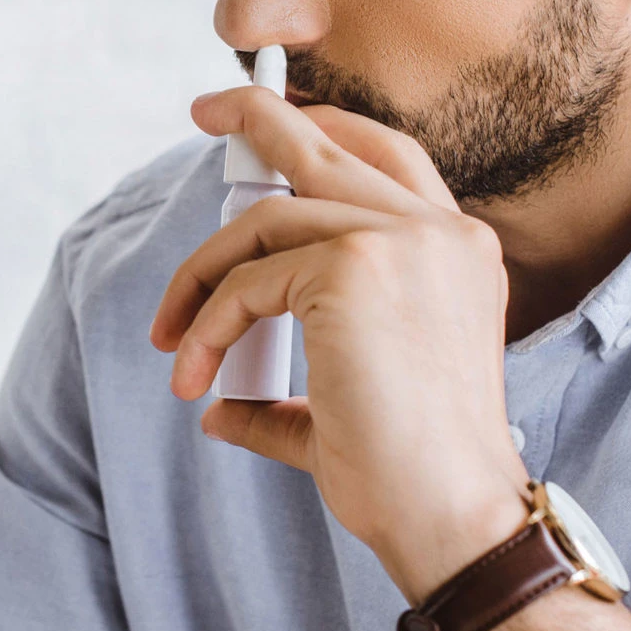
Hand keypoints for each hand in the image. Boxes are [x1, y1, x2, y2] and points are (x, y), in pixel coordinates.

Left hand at [150, 84, 532, 602]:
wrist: (451, 518)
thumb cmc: (414, 480)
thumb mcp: (355, 407)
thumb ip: (295, 391)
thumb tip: (223, 404)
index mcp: (459, 253)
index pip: (387, 158)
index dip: (324, 130)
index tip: (264, 124)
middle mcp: (439, 231)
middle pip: (329, 142)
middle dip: (257, 116)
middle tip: (205, 112)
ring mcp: (399, 241)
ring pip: (267, 219)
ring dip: (203, 276)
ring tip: (171, 337)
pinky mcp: (350, 267)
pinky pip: (248, 280)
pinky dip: (206, 323)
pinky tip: (194, 373)